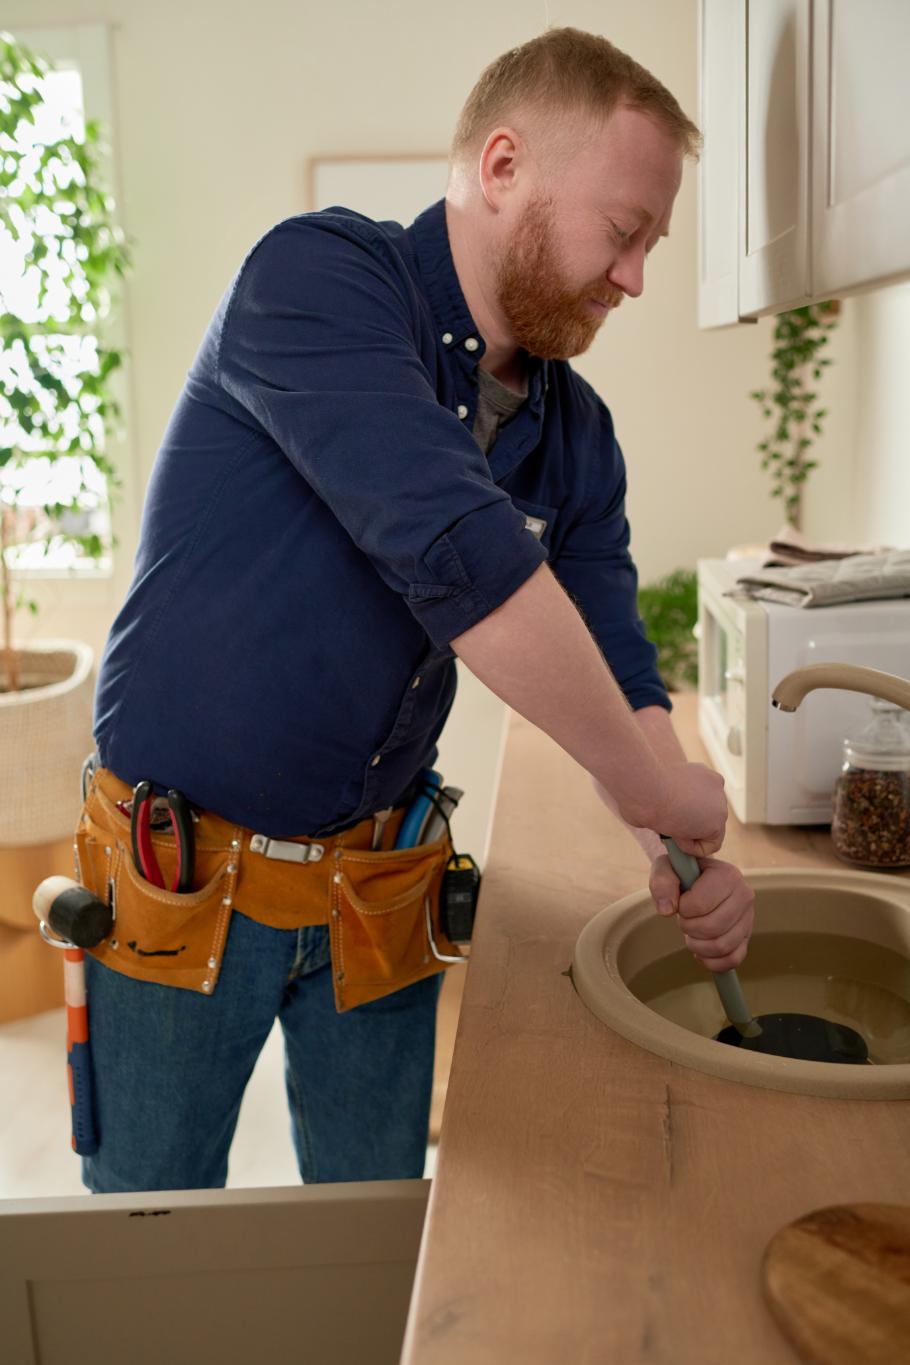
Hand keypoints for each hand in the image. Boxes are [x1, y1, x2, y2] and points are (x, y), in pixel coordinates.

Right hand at [647, 761, 727, 857]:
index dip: (681, 812)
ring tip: (667, 826)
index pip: (699, 801)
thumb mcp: (657, 789)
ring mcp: (720, 804)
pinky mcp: (717, 823)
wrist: (644, 786)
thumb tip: (665, 820)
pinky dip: (691, 847)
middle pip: (705, 816)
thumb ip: (671, 800)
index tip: (665, 814)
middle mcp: (715, 785)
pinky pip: (709, 846)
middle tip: (664, 825)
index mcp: (701, 773)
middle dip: (687, 825)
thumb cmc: (640, 787)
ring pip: (707, 832)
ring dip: (686, 835)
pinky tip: (675, 834)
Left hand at [650, 854, 754, 972]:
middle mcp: (744, 895)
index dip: (683, 909)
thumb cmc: (682, 872)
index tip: (681, 902)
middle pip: (712, 928)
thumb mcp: (666, 867)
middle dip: (689, 928)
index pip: (699, 904)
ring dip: (697, 945)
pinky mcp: (746, 936)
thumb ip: (662, 882)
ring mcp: (748, 917)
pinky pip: (733, 959)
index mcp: (727, 875)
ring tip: (691, 932)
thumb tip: (667, 910)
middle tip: (683, 919)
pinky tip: (700, 949)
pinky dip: (712, 961)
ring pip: (722, 946)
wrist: (696, 877)